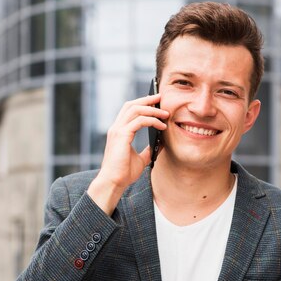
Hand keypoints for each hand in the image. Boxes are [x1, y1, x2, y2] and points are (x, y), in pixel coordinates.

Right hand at [88, 94, 168, 214]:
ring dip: (152, 109)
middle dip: (147, 99)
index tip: (156, 102)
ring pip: (135, 109)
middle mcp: (116, 128)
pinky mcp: (121, 136)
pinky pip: (139, 121)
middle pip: (132, 105)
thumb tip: (161, 143)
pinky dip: (152, 121)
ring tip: (166, 114)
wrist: (114, 182)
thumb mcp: (141, 159)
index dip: (143, 103)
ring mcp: (117, 131)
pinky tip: (161, 126)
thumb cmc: (124, 173)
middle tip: (161, 98)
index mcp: (119, 131)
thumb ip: (149, 149)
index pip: (130, 110)